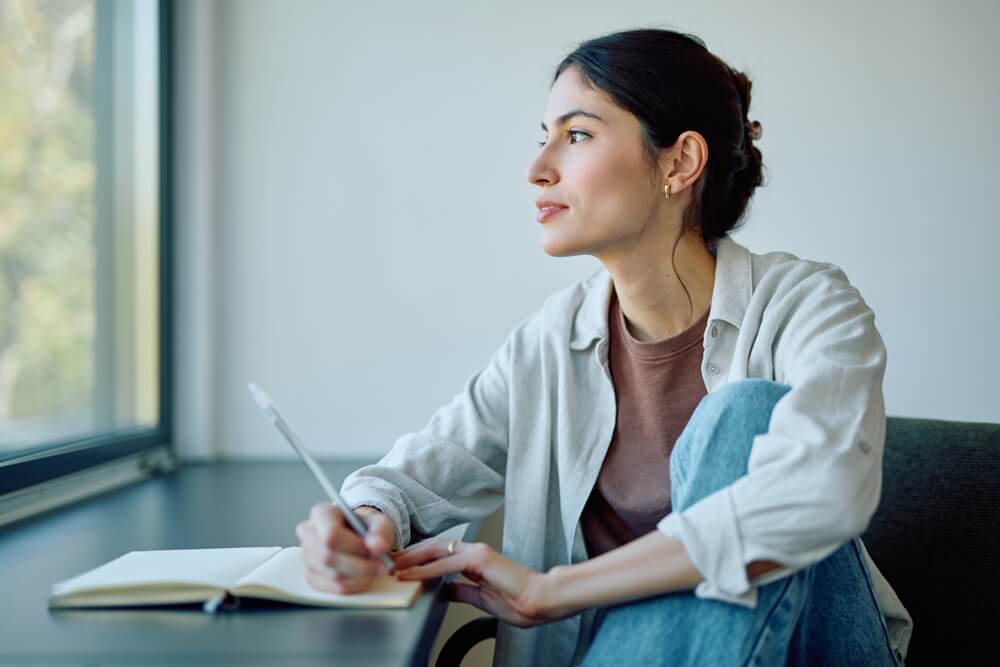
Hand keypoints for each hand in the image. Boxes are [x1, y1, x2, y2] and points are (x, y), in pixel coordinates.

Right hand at [295, 504, 394, 594]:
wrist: (358, 536)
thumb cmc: (365, 527)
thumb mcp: (378, 522)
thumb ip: (380, 531)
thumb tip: (377, 546)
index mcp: (321, 514)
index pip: (330, 534)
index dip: (354, 546)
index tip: (373, 550)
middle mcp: (308, 533)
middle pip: (329, 557)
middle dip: (360, 565)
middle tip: (382, 564)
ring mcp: (306, 556)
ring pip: (333, 575)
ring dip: (360, 576)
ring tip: (374, 568)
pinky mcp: (311, 576)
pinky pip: (333, 588)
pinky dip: (354, 585)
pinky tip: (364, 577)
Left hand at [394, 538, 568, 626]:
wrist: (542, 600)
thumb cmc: (520, 601)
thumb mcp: (481, 598)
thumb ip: (463, 591)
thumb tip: (445, 590)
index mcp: (475, 560)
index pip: (439, 553)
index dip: (417, 559)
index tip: (399, 567)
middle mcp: (474, 551)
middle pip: (432, 547)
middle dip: (408, 554)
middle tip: (387, 562)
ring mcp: (477, 552)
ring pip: (436, 550)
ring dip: (412, 558)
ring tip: (392, 567)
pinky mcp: (480, 559)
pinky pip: (447, 563)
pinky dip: (426, 568)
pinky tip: (411, 574)